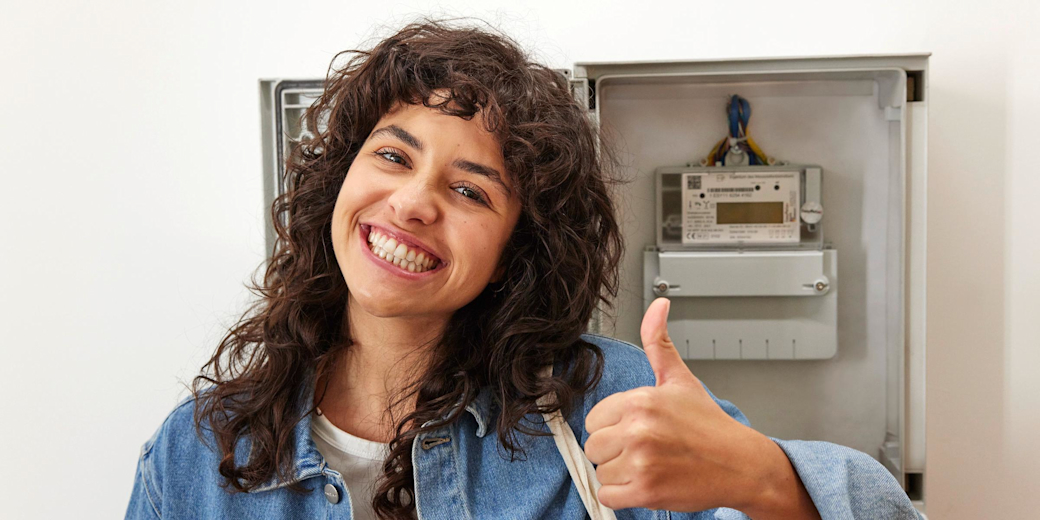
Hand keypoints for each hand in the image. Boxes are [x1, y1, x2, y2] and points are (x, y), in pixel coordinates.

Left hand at [584, 298, 817, 516]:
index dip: (612, 427)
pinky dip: (621, 495)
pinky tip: (645, 482)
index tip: (636, 429)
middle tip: (644, 449)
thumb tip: (658, 306)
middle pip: (593, 447)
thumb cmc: (709, 426)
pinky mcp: (646, 491)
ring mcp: (642, 461)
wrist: (741, 465)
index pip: (594, 420)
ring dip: (620, 474)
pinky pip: (608, 496)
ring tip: (650, 465)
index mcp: (641, 400)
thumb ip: (658, 342)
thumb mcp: (680, 379)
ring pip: (601, 472)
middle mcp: (639, 429)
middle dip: (614, 451)